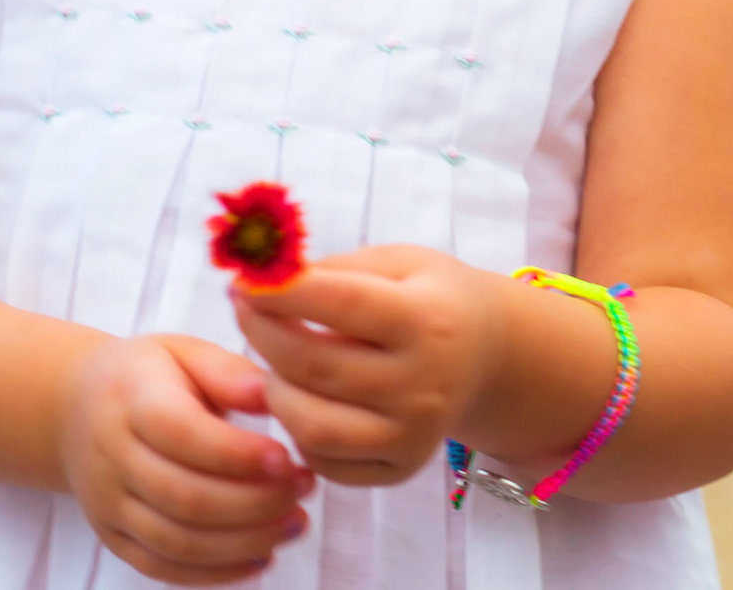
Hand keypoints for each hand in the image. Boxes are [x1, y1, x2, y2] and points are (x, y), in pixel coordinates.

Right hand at [57, 333, 313, 585]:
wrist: (75, 409)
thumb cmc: (147, 376)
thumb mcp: (184, 352)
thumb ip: (229, 372)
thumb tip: (273, 394)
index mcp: (131, 399)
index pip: (183, 434)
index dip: (238, 454)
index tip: (289, 458)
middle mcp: (112, 456)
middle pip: (184, 496)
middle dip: (254, 502)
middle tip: (305, 488)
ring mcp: (109, 504)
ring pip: (177, 541)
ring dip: (244, 541)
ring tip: (295, 523)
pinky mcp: (114, 537)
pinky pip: (164, 567)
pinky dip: (216, 572)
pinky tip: (261, 555)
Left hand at [231, 245, 506, 486]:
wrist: (490, 355)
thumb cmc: (431, 297)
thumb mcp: (398, 262)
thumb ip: (334, 268)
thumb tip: (259, 275)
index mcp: (428, 320)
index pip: (342, 305)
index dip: (282, 292)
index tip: (243, 278)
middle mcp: (424, 384)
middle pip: (316, 367)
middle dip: (263, 333)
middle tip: (244, 308)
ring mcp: (414, 434)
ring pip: (312, 426)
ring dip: (274, 389)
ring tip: (275, 360)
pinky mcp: (400, 469)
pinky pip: (324, 462)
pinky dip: (297, 431)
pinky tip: (304, 397)